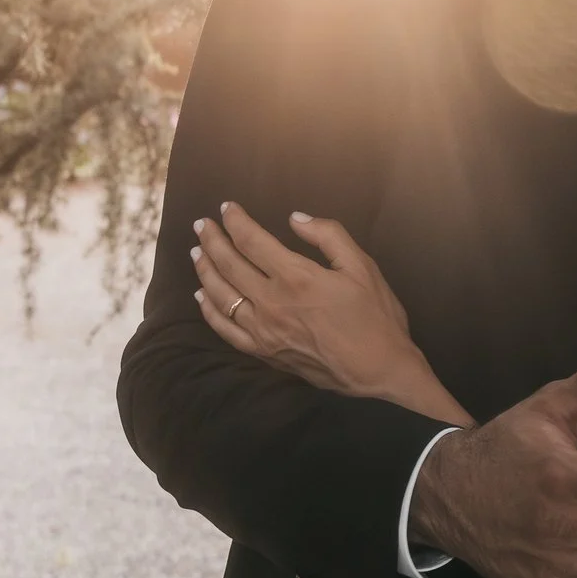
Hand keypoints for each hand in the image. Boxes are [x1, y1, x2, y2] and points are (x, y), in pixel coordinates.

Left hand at [191, 201, 471, 425]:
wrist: (379, 370)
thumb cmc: (376, 317)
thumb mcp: (362, 267)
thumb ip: (329, 236)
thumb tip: (295, 218)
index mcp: (296, 276)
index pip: (252, 241)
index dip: (236, 221)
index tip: (226, 207)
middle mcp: (271, 302)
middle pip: (229, 264)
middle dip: (212, 240)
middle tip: (201, 224)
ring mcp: (263, 330)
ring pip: (221, 295)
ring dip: (205, 270)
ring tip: (196, 252)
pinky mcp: (263, 352)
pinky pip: (226, 329)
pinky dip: (209, 311)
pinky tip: (202, 296)